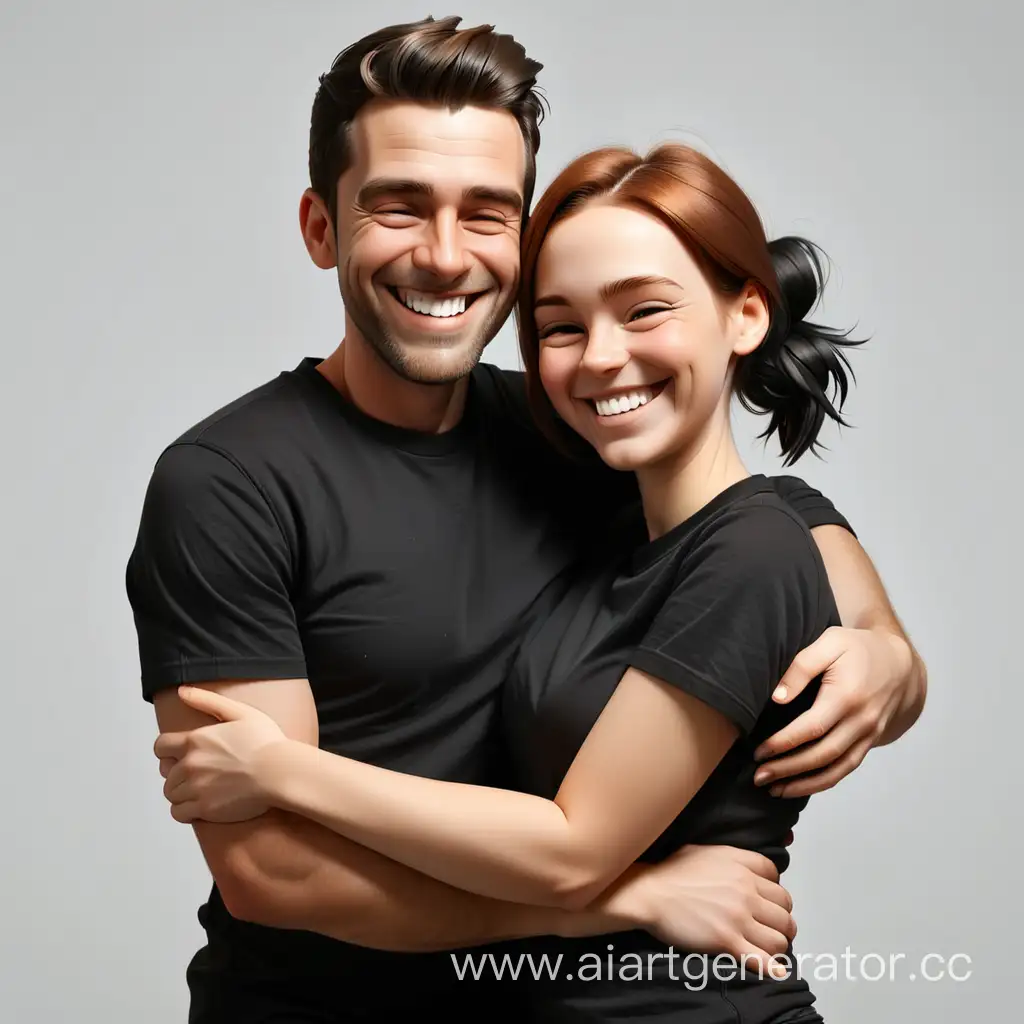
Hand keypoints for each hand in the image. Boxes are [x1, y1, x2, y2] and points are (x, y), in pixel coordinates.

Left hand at [153, 685, 289, 823]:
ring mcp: (195, 788)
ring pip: (171, 793)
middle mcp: (190, 764)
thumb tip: (182, 691)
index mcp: (195, 740)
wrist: (279, 772)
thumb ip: (207, 700)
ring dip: (182, 792)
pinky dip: (185, 810)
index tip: (179, 755)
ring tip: (201, 790)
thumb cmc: (266, 742)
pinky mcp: (204, 808)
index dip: (167, 751)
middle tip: (199, 774)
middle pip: (166, 773)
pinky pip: (178, 813)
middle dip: (179, 773)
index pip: (160, 746)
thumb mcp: (240, 712)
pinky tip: (200, 805)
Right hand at [598, 845, 795, 977]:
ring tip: (767, 948)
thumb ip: (732, 859)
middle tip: (769, 928)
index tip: (766, 902)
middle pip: (784, 911)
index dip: (774, 892)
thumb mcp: (705, 852)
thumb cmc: (670, 872)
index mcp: (740, 865)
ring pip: (780, 937)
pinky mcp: (728, 941)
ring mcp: (738, 917)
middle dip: (780, 921)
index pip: (777, 879)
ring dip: (776, 945)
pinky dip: (772, 968)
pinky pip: (762, 960)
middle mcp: (745, 889)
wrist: (650, 893)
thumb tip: (745, 869)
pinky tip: (775, 971)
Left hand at [753, 626, 912, 797]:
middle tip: (758, 777)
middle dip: (788, 769)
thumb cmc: (858, 649)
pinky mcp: (868, 743)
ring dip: (804, 784)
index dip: (784, 743)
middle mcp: (861, 721)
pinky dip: (822, 781)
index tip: (759, 751)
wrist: (899, 664)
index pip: (812, 728)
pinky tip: (799, 786)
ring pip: (836, 769)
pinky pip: (846, 768)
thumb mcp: (830, 643)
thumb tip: (777, 698)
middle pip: (822, 755)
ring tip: (774, 790)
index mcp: (847, 696)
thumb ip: (801, 667)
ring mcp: (867, 735)